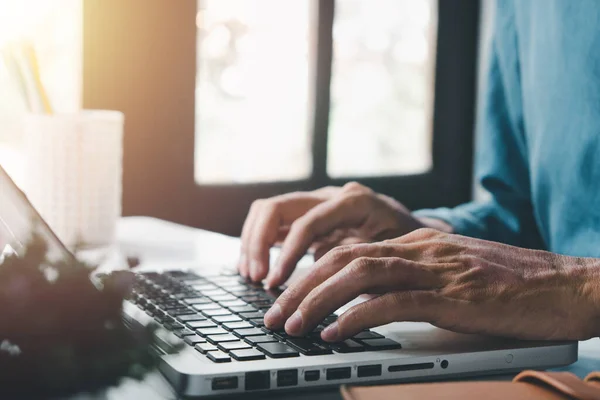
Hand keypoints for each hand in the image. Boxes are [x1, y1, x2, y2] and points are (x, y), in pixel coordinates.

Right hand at [238, 182, 428, 286]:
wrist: (420, 234)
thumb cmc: (409, 248)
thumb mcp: (392, 258)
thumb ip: (359, 267)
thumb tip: (325, 292)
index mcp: (353, 202)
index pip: (306, 222)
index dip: (287, 254)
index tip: (275, 282)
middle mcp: (331, 196)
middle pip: (276, 207)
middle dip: (258, 243)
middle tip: (256, 278)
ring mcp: (318, 203)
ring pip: (268, 211)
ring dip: (253, 242)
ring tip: (251, 275)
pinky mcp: (310, 216)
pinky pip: (275, 223)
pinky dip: (260, 243)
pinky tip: (256, 268)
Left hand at [263, 228, 599, 341]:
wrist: (565, 284)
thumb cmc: (512, 286)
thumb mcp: (454, 274)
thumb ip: (415, 280)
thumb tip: (370, 302)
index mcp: (417, 242)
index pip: (349, 249)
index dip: (311, 271)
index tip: (285, 294)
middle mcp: (420, 249)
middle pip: (343, 258)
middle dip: (300, 286)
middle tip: (273, 313)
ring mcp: (436, 269)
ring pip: (359, 275)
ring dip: (317, 300)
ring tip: (291, 325)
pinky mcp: (452, 295)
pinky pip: (393, 303)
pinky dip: (356, 317)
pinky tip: (333, 333)